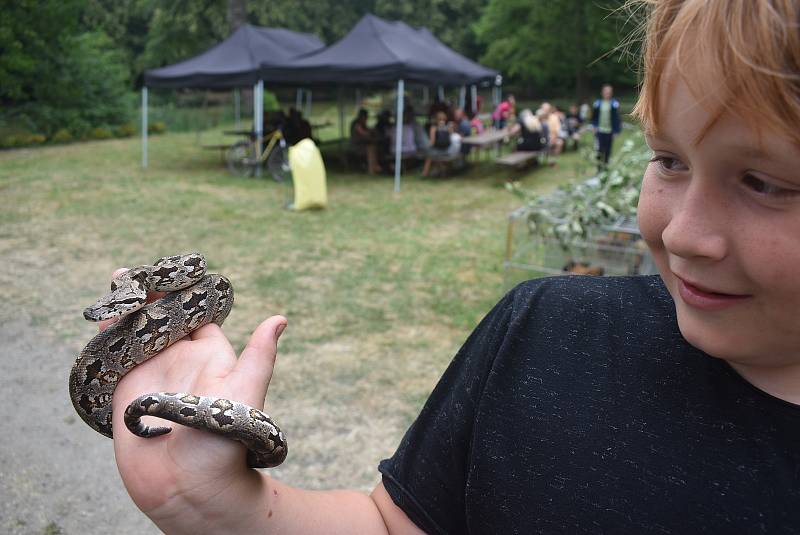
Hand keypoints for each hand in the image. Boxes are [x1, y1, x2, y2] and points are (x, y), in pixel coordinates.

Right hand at [106, 269, 285, 530]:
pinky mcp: (127, 390)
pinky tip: (102, 317)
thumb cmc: (224, 442)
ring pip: (138, 333)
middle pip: (164, 319)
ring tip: (117, 281)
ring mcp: (153, 374)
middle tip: (134, 272)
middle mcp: (181, 361)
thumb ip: (259, 356)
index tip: (173, 270)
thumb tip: (279, 319)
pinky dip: (108, 336)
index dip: (185, 293)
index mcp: (211, 356)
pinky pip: (117, 357)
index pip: (197, 315)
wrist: (191, 488)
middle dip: (150, 295)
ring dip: (128, 310)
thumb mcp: (245, 393)